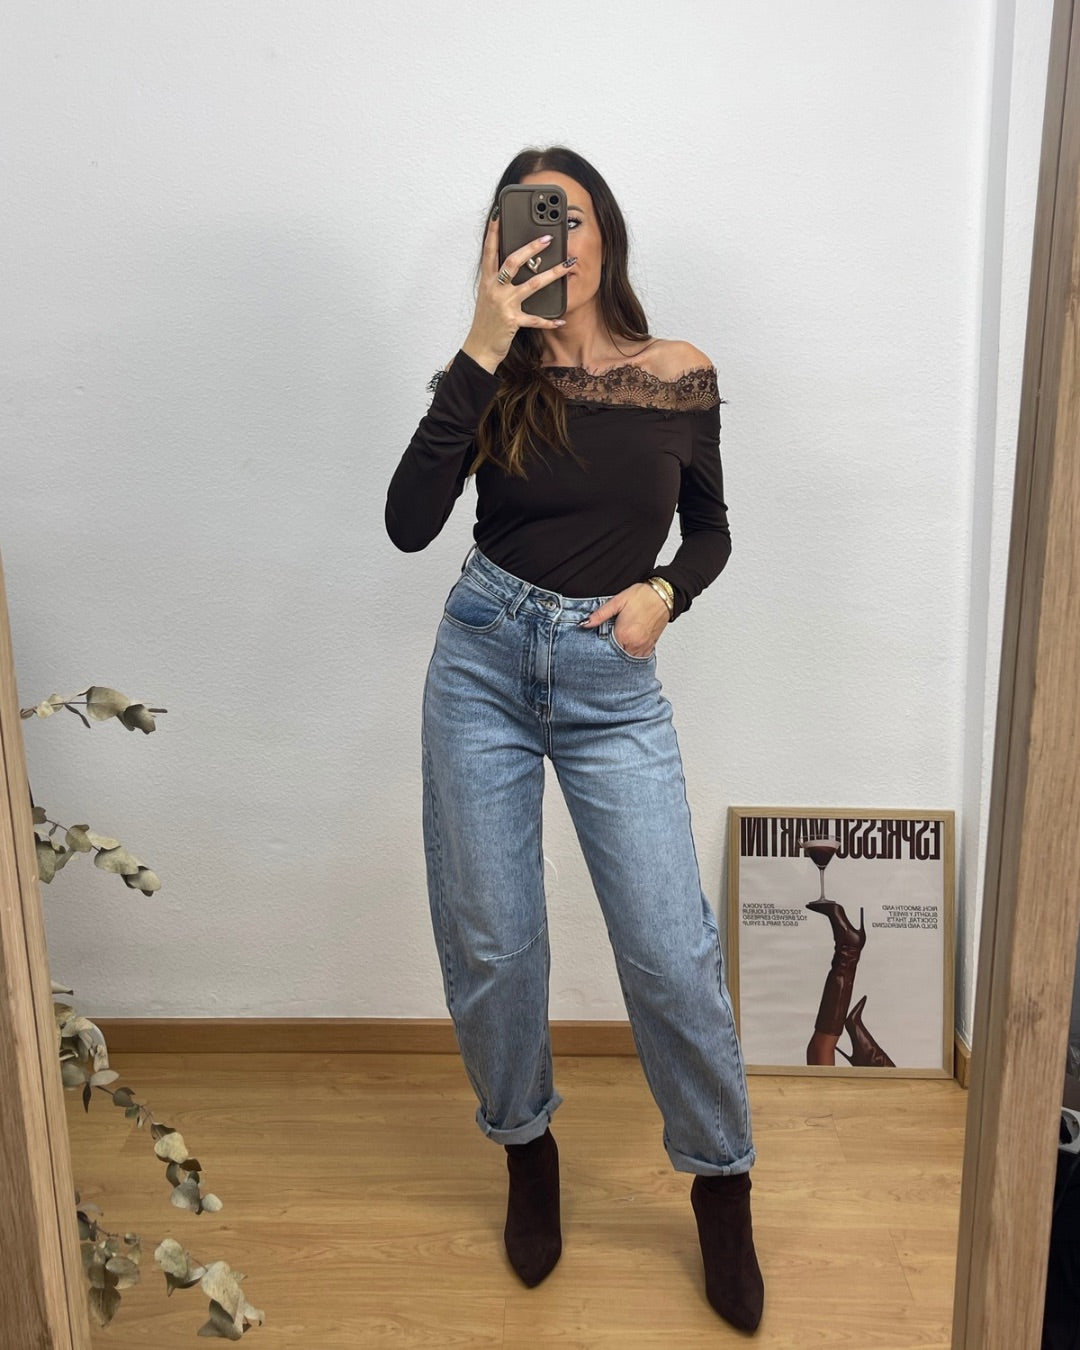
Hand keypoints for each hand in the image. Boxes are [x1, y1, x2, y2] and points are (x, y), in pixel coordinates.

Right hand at [461, 215, 571, 372]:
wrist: (479, 348)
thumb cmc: (486, 322)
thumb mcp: (488, 297)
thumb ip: (498, 280)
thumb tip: (514, 264)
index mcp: (487, 281)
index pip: (489, 251)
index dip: (493, 232)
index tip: (499, 214)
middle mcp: (494, 289)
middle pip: (513, 262)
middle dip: (531, 248)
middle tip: (548, 237)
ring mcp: (504, 305)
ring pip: (531, 285)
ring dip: (552, 275)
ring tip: (567, 267)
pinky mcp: (512, 321)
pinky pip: (535, 319)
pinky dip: (549, 320)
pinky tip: (561, 319)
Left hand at [578, 583, 669, 657]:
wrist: (663, 595)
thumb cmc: (642, 596)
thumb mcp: (617, 602)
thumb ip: (600, 615)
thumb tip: (585, 623)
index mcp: (624, 635)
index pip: (607, 651)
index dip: (600, 650)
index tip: (595, 648)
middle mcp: (635, 644)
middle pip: (617, 658)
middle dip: (610, 655)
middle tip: (605, 649)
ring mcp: (644, 646)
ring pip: (628, 661)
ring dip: (621, 656)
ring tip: (616, 648)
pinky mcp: (651, 646)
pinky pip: (639, 658)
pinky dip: (631, 655)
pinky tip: (627, 648)